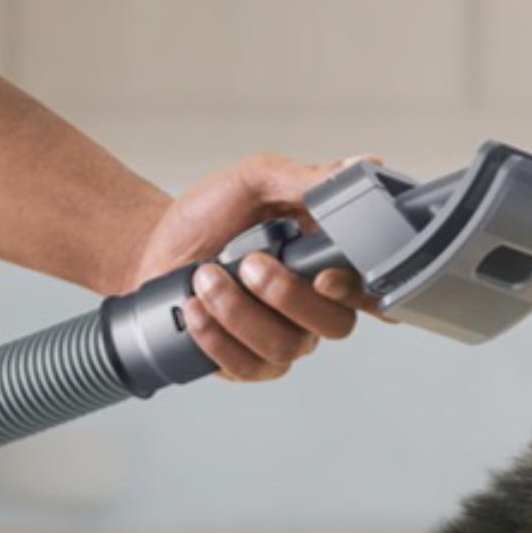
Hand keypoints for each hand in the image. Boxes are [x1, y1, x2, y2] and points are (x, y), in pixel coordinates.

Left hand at [121, 153, 385, 381]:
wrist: (158, 246)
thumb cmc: (211, 216)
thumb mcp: (257, 181)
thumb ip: (308, 178)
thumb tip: (362, 165)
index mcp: (330, 262)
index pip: (373, 291)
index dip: (362, 293)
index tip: (326, 277)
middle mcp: (316, 306)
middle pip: (335, 325)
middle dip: (286, 295)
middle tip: (248, 264)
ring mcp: (284, 338)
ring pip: (285, 347)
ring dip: (239, 311)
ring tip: (205, 278)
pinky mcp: (249, 363)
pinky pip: (247, 367)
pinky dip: (217, 337)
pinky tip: (196, 309)